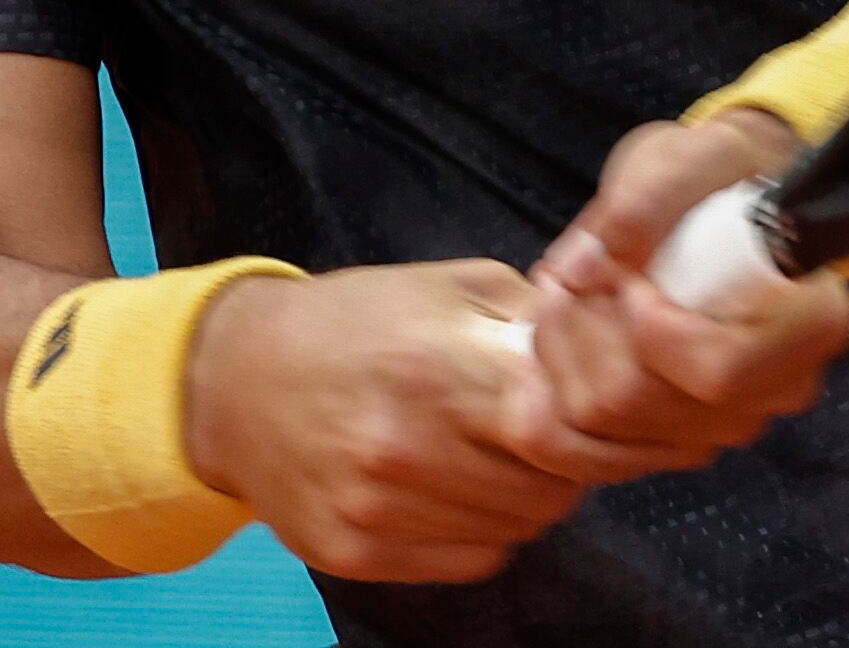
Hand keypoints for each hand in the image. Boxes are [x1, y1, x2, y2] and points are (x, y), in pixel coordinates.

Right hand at [181, 258, 646, 584]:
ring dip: (523, 496)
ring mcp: (377, 509)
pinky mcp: (356, 554)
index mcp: (435, 366)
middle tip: (539, 429)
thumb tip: (614, 343)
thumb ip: (534, 316)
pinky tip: (453, 485)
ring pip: (517, 529)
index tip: (588, 402)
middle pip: (551, 488)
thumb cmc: (354, 321)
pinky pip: (470, 561)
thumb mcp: (447, 285)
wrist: (233, 380)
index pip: (567, 425)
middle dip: (565, 460)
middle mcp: (405, 446)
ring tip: (490, 451)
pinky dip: (480, 530)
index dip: (592, 417)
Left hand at [520, 111, 848, 461]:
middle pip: (651, 407)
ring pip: (611, 432)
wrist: (720, 196)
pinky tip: (547, 350)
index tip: (628, 275)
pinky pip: (591, 453)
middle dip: (586, 336)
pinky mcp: (679, 437)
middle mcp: (779, 387)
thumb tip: (582, 267)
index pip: (719, 372)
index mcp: (812, 321)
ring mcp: (728, 421)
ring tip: (561, 294)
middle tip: (569, 272)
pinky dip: (550, 404)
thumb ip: (645, 201)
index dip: (652, 332)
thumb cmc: (720, 171)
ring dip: (563, 359)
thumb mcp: (692, 157)